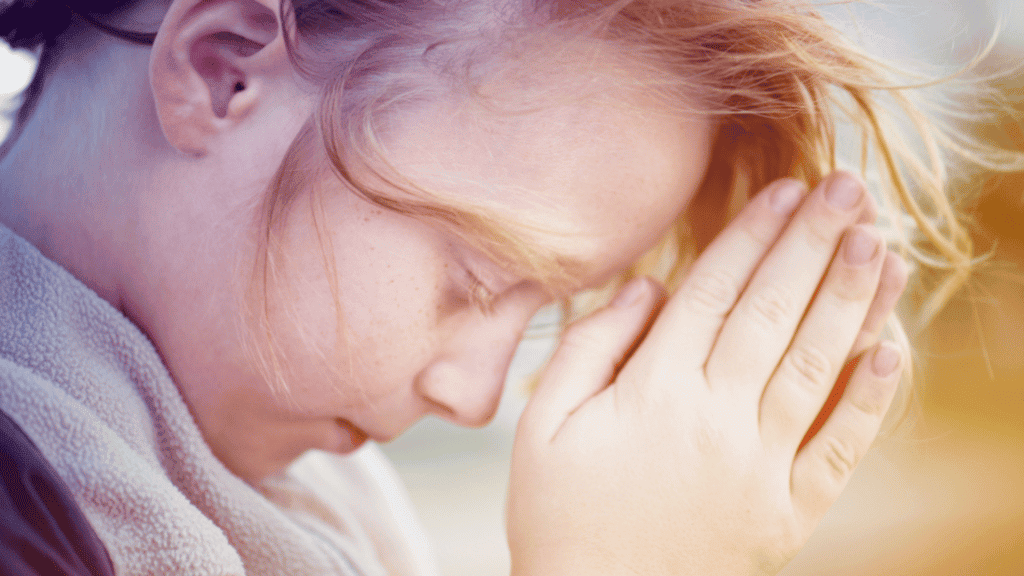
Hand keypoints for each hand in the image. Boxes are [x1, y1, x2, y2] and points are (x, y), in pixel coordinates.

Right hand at [506, 172, 908, 575]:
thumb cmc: (557, 514)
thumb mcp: (543, 425)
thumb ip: (592, 347)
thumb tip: (649, 287)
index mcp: (653, 394)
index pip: (713, 294)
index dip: (752, 236)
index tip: (785, 189)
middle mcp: (715, 422)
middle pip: (772, 315)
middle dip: (813, 244)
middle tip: (848, 187)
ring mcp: (759, 469)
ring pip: (814, 369)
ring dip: (852, 303)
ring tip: (879, 245)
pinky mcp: (787, 516)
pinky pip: (837, 452)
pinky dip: (867, 403)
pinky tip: (890, 351)